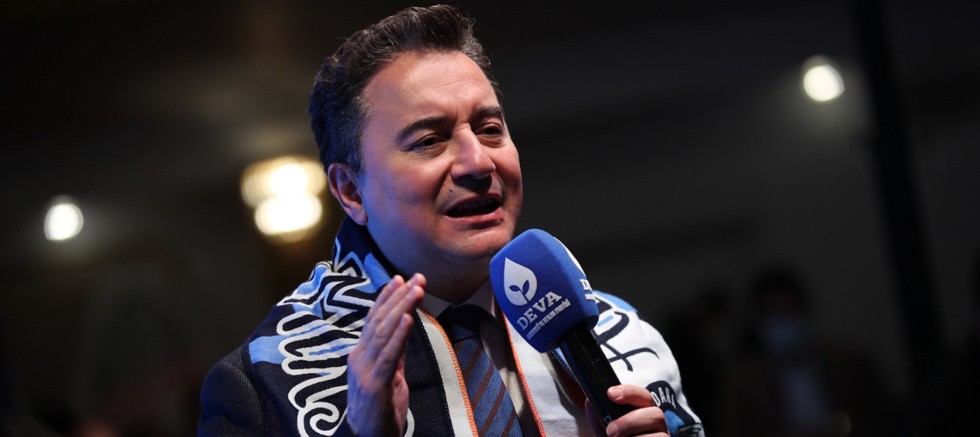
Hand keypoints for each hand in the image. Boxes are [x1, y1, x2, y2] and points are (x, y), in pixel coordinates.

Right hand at [346, 273, 425, 435]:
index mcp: (361, 354)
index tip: (400, 278)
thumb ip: (395, 350)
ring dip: (402, 308)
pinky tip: (408, 319)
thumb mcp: (390, 374)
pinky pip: (389, 356)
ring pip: (384, 333)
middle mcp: (360, 358)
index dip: (386, 297)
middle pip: (380, 321)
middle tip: (417, 278)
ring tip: (416, 290)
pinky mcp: (375, 385)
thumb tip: (405, 324)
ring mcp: (365, 371)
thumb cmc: (379, 409)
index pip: (373, 320)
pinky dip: (399, 335)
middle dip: (399, 297)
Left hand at [585, 384, 668, 436]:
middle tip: (611, 431)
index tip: (610, 394)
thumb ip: (599, 421)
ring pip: (661, 435)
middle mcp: (657, 427)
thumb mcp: (605, 434)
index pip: (643, 396)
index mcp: (643, 414)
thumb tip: (590, 402)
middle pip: (655, 414)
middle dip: (631, 421)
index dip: (629, 392)